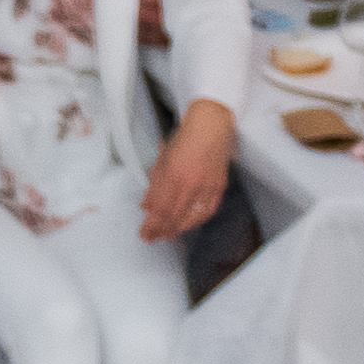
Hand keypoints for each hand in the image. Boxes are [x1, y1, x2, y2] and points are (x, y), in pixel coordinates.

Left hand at [136, 95, 233, 245]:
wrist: (211, 126)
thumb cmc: (185, 139)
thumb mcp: (162, 160)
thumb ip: (155, 186)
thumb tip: (146, 207)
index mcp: (174, 175)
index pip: (160, 209)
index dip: (152, 226)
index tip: (145, 234)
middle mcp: (191, 183)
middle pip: (175, 217)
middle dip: (162, 231)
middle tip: (153, 238)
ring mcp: (207, 186)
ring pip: (192, 218)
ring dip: (178, 228)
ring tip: (168, 233)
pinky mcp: (219, 186)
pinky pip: (208, 211)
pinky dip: (197, 221)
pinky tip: (188, 224)